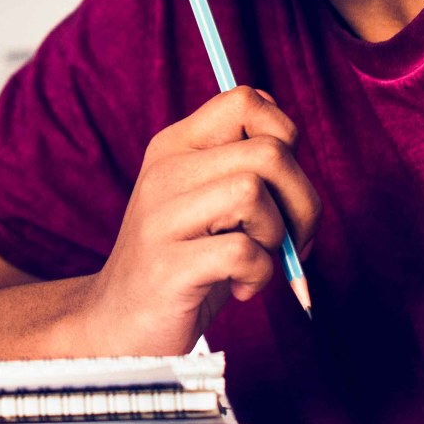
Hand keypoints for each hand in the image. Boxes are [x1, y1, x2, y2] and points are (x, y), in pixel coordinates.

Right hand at [83, 87, 319, 355]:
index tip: (282, 184)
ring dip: (277, 237)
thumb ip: (242, 167)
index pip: (245, 99)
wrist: (120, 324)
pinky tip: (240, 288)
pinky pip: (243, 252)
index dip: (285, 136)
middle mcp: (165, 171)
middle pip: (269, 151)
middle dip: (303, 202)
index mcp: (176, 146)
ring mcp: (161, 217)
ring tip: (257, 261)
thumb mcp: (209, 202)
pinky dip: (260, 276)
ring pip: (253, 191)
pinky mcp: (168, 266)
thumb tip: (292, 147)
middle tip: (291, 240)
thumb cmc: (184, 262)